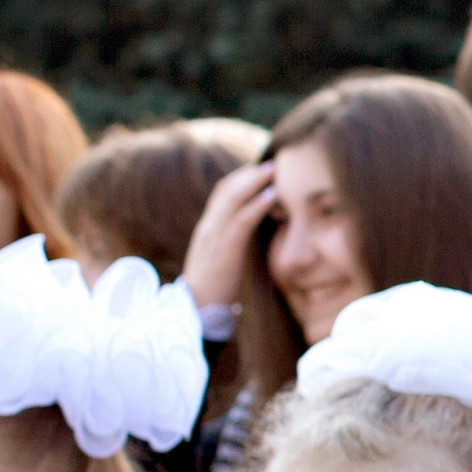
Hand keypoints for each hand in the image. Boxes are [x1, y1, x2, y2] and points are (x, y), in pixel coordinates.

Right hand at [180, 161, 277, 308]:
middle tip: (271, 162)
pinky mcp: (224, 250)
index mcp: (207, 228)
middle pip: (226, 189)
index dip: (239, 178)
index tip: (258, 168)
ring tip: (274, 171)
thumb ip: (231, 243)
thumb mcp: (222, 259)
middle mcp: (208, 227)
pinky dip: (256, 205)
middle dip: (248, 173)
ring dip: (254, 182)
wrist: (197, 310)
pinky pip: (240, 221)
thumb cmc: (214, 288)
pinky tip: (271, 196)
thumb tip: (247, 234)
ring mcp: (214, 236)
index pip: (221, 194)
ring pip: (232, 199)